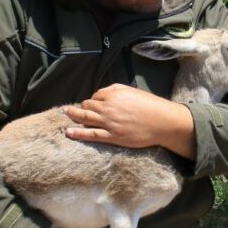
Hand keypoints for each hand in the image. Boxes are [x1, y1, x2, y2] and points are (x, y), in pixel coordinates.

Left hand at [63, 84, 194, 156]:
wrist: (163, 122)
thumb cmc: (151, 106)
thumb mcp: (133, 91)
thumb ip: (116, 91)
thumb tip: (102, 95)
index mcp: (114, 93)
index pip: (96, 95)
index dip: (94, 100)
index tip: (94, 104)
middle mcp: (108, 106)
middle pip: (88, 106)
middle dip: (82, 107)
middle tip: (75, 109)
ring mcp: (109, 122)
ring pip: (85, 118)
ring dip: (73, 115)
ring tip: (65, 114)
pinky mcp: (112, 136)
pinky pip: (90, 134)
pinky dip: (77, 132)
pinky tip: (68, 131)